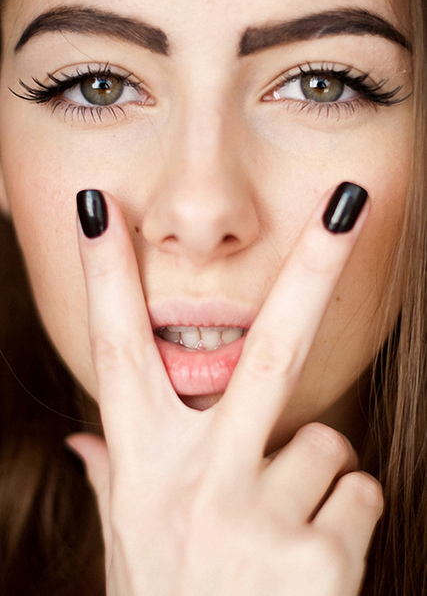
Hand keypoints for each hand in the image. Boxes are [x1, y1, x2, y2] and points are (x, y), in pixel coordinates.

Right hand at [67, 186, 382, 595]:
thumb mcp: (125, 544)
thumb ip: (108, 482)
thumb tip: (78, 444)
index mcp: (143, 466)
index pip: (115, 348)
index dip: (104, 274)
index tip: (99, 208)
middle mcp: (197, 482)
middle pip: (268, 349)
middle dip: (310, 266)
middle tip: (346, 202)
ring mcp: (259, 519)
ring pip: (329, 441)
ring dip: (316, 471)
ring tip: (282, 524)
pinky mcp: (320, 560)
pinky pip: (358, 491)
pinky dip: (344, 515)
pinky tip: (310, 558)